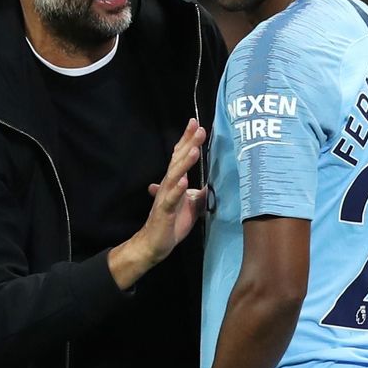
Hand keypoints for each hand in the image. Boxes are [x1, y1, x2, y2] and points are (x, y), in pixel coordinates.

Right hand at [143, 119, 206, 252]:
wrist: (154, 243)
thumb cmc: (172, 223)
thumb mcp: (192, 205)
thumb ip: (200, 193)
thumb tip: (213, 182)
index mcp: (174, 182)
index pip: (180, 156)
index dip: (187, 140)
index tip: (196, 124)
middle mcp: (168, 185)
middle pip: (178, 160)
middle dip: (188, 144)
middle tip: (199, 128)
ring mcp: (165, 197)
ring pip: (174, 176)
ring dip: (184, 163)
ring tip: (195, 150)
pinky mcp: (164, 212)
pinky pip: (171, 199)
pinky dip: (178, 190)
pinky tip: (184, 181)